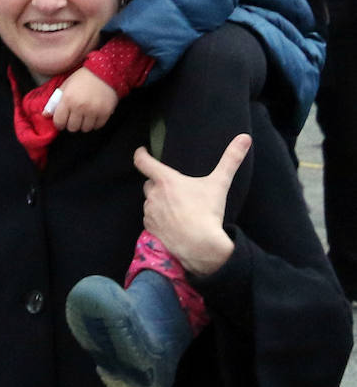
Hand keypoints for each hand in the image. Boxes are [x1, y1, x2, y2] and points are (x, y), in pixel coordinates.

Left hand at [51, 67, 118, 132]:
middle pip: (72, 128)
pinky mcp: (105, 112)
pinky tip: (94, 114)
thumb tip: (45, 114)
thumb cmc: (83, 77)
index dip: (59, 123)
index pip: (59, 122)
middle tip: (75, 116)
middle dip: (72, 123)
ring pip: (85, 129)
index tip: (62, 121)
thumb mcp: (66, 85)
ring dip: (84, 124)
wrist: (104, 70)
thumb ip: (54, 101)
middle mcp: (80, 106)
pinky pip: (97, 126)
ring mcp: (93, 110)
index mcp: (67, 99)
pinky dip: (95, 123)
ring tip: (85, 114)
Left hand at [134, 134, 251, 276]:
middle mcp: (153, 195)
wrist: (201, 248)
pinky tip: (172, 224)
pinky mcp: (150, 230)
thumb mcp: (219, 184)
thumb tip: (245, 138)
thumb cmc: (207, 214)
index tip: (142, 151)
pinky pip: (151, 220)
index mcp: (165, 180)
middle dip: (157, 184)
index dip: (141, 154)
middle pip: (149, 183)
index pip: (143, 161)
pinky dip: (158, 219)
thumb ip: (231, 159)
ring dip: (158, 202)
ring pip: (150, 202)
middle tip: (173, 189)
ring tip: (176, 209)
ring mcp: (150, 213)